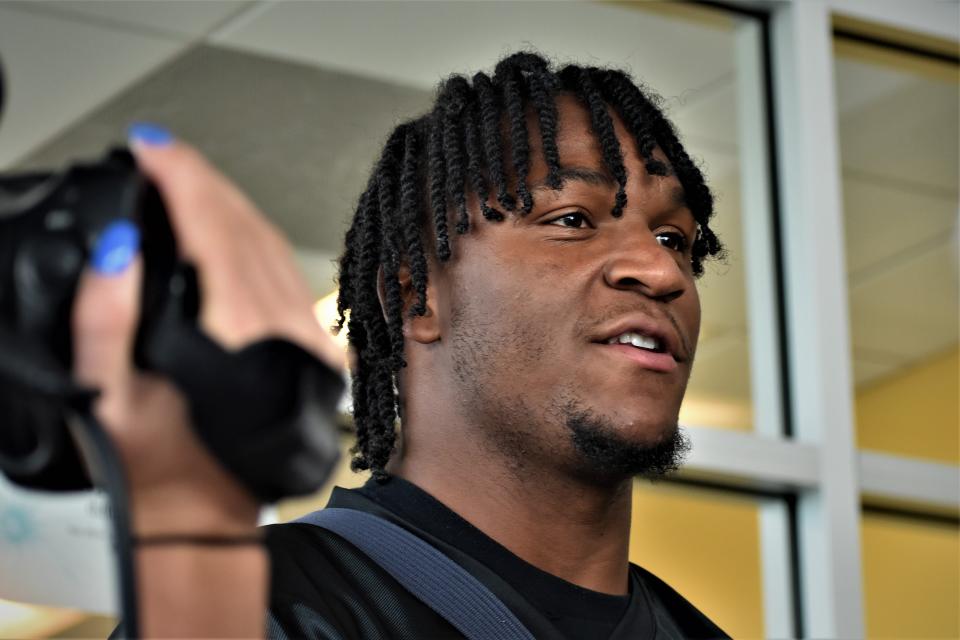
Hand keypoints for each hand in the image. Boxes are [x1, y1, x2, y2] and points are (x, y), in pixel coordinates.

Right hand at [71, 125, 343, 533]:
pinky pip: (286, 271)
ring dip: (227, 203)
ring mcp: (305, 339)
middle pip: (246, 225)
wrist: (208, 516)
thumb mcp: (107, 398)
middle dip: (202, 180)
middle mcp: (284, 331)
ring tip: (186, 179)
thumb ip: (104, 319)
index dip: (181, 177)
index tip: (151, 147)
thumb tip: (112, 247)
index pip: (213, 227)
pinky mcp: (309, 348)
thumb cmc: (158, 470)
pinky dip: (252, 237)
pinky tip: (228, 228)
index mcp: (238, 334)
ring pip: (272, 243)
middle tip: (162, 152)